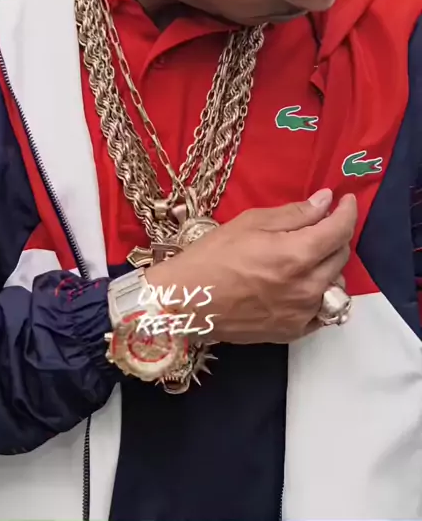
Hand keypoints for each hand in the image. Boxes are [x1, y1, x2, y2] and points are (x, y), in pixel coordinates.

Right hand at [145, 189, 356, 343]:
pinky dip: (320, 293)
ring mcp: (302, 314)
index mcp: (296, 256)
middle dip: (335, 235)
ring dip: (328, 264)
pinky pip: (323, 310)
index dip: (347, 211)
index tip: (345, 200)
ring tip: (307, 255)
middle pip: (340, 256)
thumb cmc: (212, 256)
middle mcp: (306, 288)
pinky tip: (302, 284)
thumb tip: (325, 201)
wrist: (186, 302)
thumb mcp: (251, 222)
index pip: (339, 230)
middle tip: (319, 224)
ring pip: (335, 283)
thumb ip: (295, 214)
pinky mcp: (294, 332)